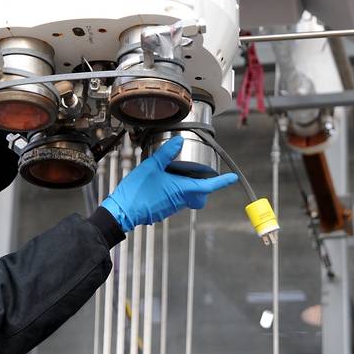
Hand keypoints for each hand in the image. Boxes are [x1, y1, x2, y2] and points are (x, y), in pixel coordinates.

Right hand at [101, 136, 238, 231]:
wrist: (122, 212)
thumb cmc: (137, 191)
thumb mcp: (151, 166)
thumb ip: (166, 153)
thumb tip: (179, 141)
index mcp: (182, 190)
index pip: (208, 186)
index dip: (222, 182)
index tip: (231, 178)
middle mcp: (180, 201)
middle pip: (200, 194)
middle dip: (204, 185)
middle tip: (202, 173)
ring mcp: (172, 207)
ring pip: (188, 196)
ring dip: (188, 186)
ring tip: (177, 172)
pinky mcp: (163, 209)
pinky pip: (175, 199)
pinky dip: (176, 190)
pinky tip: (163, 180)